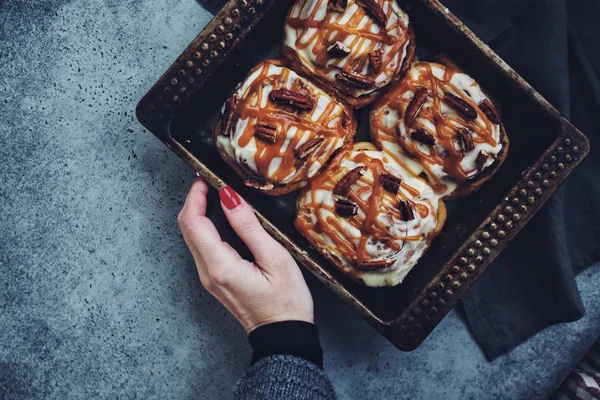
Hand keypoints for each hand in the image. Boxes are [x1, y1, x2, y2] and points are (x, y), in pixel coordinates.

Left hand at [177, 178, 313, 332]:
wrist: (284, 335)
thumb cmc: (286, 301)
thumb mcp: (275, 258)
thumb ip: (249, 226)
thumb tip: (230, 197)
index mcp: (220, 266)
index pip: (193, 223)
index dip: (195, 196)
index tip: (206, 178)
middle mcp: (207, 273)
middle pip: (187, 229)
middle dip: (194, 201)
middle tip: (210, 182)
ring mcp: (209, 278)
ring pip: (192, 238)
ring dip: (198, 213)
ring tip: (217, 195)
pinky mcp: (215, 280)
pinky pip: (202, 248)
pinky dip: (205, 228)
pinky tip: (221, 218)